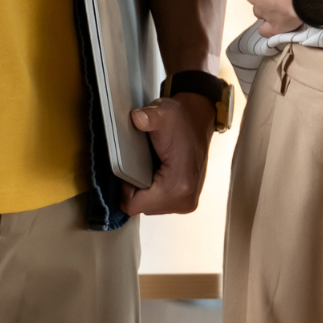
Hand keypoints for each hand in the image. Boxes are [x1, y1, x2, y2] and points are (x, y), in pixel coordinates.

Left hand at [121, 93, 213, 214]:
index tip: (131, 168)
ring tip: (151, 168)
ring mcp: (187, 203)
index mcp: (178, 185)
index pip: (134, 205)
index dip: (125, 188)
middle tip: (141, 165)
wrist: (197, 122)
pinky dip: (154, 191)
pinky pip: (159, 204)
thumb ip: (149, 117)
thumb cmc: (180, 120)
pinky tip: (157, 174)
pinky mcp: (186, 201)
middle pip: (142, 208)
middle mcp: (185, 199)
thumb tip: (137, 118)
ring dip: (146, 191)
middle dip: (136, 189)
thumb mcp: (163, 114)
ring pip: (150, 207)